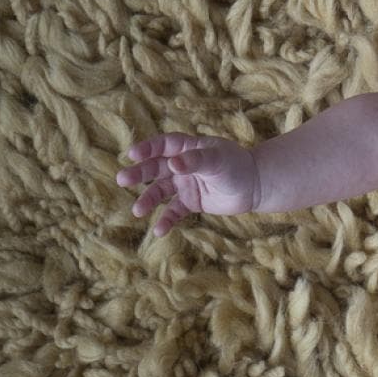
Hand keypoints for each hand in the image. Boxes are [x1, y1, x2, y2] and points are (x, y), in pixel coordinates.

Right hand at [117, 133, 258, 234]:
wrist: (255, 186)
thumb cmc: (237, 166)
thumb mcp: (217, 160)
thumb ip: (195, 161)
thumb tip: (173, 164)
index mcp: (188, 148)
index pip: (164, 145)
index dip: (148, 148)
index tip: (132, 154)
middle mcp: (182, 165)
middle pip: (155, 168)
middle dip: (139, 174)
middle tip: (121, 180)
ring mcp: (185, 184)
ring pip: (160, 191)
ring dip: (148, 200)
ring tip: (137, 211)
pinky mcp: (191, 202)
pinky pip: (174, 211)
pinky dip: (166, 220)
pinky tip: (159, 231)